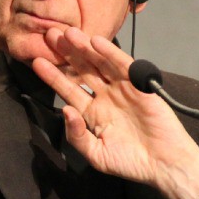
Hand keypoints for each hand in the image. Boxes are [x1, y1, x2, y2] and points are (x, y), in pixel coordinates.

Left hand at [30, 26, 198, 198]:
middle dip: (66, 53)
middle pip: (82, 70)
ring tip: (67, 33)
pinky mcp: (139, 86)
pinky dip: (110, 53)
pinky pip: (122, 66)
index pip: (68, 89)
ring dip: (84, 48)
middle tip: (49, 35)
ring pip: (99, 64)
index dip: (53, 75)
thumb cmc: (130, 163)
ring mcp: (122, 89)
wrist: (163, 164)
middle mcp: (105, 96)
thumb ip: (76, 135)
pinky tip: (95, 42)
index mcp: (92, 113)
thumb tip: (65, 110)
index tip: (36, 61)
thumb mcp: (96, 154)